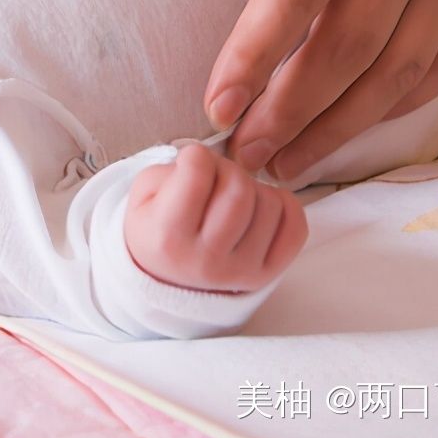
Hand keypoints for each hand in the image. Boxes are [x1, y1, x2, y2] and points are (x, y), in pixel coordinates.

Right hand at [124, 144, 306, 292]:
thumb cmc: (156, 230)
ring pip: (270, 203)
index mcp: (168, 237)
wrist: (167, 281)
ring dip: (253, 187)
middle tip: (215, 176)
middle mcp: (207, 259)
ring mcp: (241, 270)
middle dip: (227, 168)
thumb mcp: (142, 198)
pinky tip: (260, 207)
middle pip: (239, 189)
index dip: (194, 155)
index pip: (197, 173)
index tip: (190, 162)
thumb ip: (169, 171)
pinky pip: (295, 227)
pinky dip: (284, 205)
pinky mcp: (267, 274)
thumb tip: (212, 160)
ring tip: (232, 197)